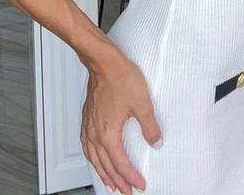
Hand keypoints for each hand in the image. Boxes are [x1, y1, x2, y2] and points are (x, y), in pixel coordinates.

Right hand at [80, 52, 162, 193]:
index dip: (131, 177)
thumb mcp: (142, 103)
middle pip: (106, 165)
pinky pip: (86, 146)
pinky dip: (92, 157)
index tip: (140, 185)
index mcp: (108, 134)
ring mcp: (89, 126)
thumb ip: (150, 126)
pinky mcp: (87, 118)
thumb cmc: (120, 78)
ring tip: (110, 183)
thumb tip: (156, 141)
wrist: (103, 62)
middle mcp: (95, 134)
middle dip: (117, 181)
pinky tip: (95, 157)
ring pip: (94, 158)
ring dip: (102, 173)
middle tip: (126, 191)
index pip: (120, 164)